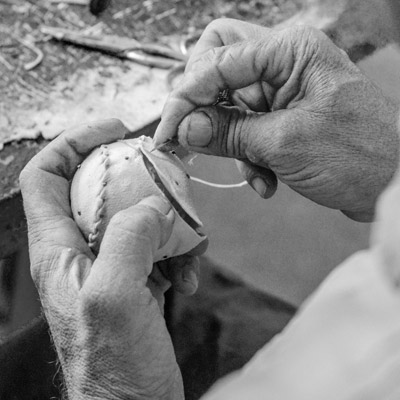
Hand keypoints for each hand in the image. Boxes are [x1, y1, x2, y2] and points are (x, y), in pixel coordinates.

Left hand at [20, 119, 201, 399]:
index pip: (46, 176)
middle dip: (138, 179)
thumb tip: (152, 205)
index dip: (74, 144)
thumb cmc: (112, 368)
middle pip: (102, 190)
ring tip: (189, 249)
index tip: (112, 130)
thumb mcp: (115, 297)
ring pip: (138, 217)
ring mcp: (111, 265)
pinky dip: (179, 253)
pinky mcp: (137, 279)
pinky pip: (158, 247)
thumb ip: (128, 239)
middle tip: (170, 177)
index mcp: (59, 249)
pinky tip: (189, 276)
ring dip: (169, 224)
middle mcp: (81, 251)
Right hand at [154, 19, 399, 221]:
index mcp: (290, 52)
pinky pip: (247, 131)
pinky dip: (249, 158)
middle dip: (206, 110)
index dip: (186, 96)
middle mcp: (284, 65)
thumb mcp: (285, 144)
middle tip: (194, 139)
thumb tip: (184, 129)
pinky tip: (266, 181)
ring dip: (232, 144)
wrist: (394, 186)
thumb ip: (229, 132)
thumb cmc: (358, 156)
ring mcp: (283, 94)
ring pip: (230, 107)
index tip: (168, 131)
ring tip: (252, 173)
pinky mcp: (283, 120)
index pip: (217, 60)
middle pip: (219, 72)